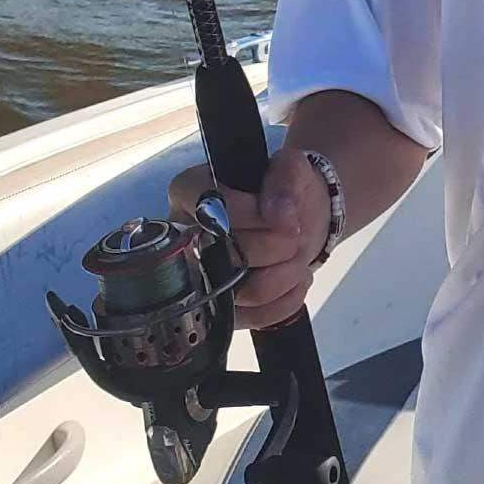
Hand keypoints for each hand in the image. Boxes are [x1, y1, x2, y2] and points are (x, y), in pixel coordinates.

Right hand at [165, 147, 327, 331]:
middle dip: (280, 245)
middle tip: (296, 232)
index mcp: (190, 192)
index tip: (285, 213)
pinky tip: (295, 277)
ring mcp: (200, 278)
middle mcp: (185, 237)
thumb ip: (285, 177)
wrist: (298, 220)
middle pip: (233, 254)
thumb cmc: (284, 189)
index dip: (252, 215)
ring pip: (249, 291)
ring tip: (297, 253)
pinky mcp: (222, 309)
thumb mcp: (291, 167)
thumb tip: (278, 211)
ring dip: (288, 272)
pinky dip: (288, 298)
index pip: (209, 209)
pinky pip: (257, 317)